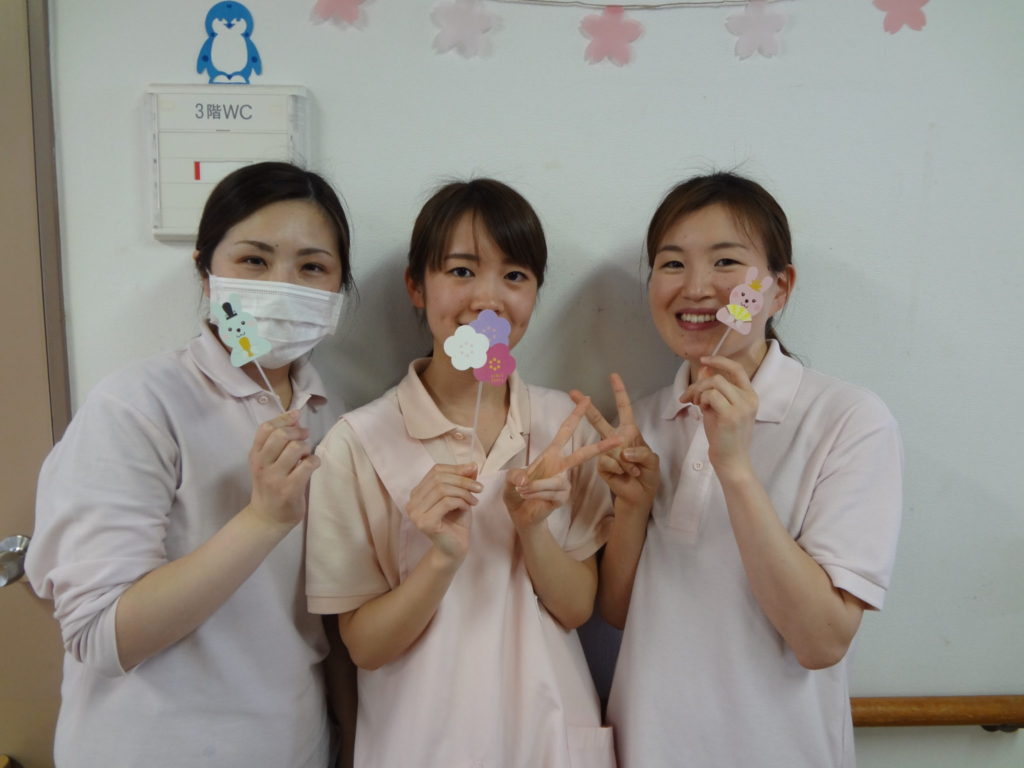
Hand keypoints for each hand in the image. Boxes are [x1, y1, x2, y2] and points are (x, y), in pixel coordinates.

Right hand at [247, 410, 320, 528]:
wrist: (267, 518)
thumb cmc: (270, 486)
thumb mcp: (267, 462)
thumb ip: (278, 441)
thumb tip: (295, 416)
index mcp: (255, 455)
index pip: (265, 428)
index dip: (283, 418)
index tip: (296, 416)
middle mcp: (262, 465)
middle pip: (281, 435)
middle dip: (298, 431)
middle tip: (304, 436)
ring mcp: (275, 477)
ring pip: (295, 448)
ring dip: (306, 447)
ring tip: (305, 455)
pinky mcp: (290, 488)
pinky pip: (307, 465)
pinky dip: (314, 461)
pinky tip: (312, 465)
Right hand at [406, 463, 480, 565]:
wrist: (455, 548)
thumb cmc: (457, 522)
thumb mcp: (461, 496)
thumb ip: (463, 480)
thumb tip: (472, 464)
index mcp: (417, 493)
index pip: (435, 471)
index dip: (455, 468)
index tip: (473, 470)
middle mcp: (412, 502)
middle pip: (438, 479)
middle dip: (462, 480)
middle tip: (479, 488)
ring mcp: (416, 514)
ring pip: (442, 490)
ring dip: (463, 492)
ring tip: (475, 500)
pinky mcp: (425, 523)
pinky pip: (446, 503)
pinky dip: (461, 502)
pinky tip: (468, 508)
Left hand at [503, 397, 621, 529]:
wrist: (521, 515)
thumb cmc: (517, 492)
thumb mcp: (510, 480)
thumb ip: (515, 476)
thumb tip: (524, 480)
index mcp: (551, 454)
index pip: (565, 431)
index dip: (575, 415)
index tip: (587, 400)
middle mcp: (561, 466)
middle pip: (583, 454)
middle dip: (601, 446)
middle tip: (620, 438)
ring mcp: (564, 482)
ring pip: (554, 481)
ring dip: (534, 486)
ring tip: (522, 490)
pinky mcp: (564, 496)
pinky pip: (552, 492)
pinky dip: (536, 494)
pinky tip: (530, 497)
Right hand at [570, 374, 659, 516]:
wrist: (639, 496)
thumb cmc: (648, 475)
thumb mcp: (653, 461)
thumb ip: (641, 453)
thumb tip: (623, 451)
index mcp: (629, 432)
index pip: (624, 409)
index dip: (619, 392)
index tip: (613, 376)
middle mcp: (614, 439)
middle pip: (598, 420)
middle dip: (586, 407)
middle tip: (572, 392)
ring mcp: (605, 453)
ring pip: (608, 448)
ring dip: (626, 462)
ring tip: (633, 471)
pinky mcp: (601, 466)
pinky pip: (607, 463)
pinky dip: (620, 470)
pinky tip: (624, 476)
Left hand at [680, 356, 756, 475]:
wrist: (731, 459)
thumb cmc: (724, 436)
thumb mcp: (717, 407)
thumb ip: (713, 388)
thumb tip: (704, 368)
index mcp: (750, 395)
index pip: (737, 369)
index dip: (719, 360)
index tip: (703, 360)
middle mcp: (749, 398)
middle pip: (718, 377)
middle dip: (698, 384)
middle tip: (689, 397)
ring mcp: (742, 406)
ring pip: (714, 384)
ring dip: (698, 392)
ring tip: (696, 405)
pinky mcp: (732, 415)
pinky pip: (710, 395)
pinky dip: (701, 400)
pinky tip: (702, 411)